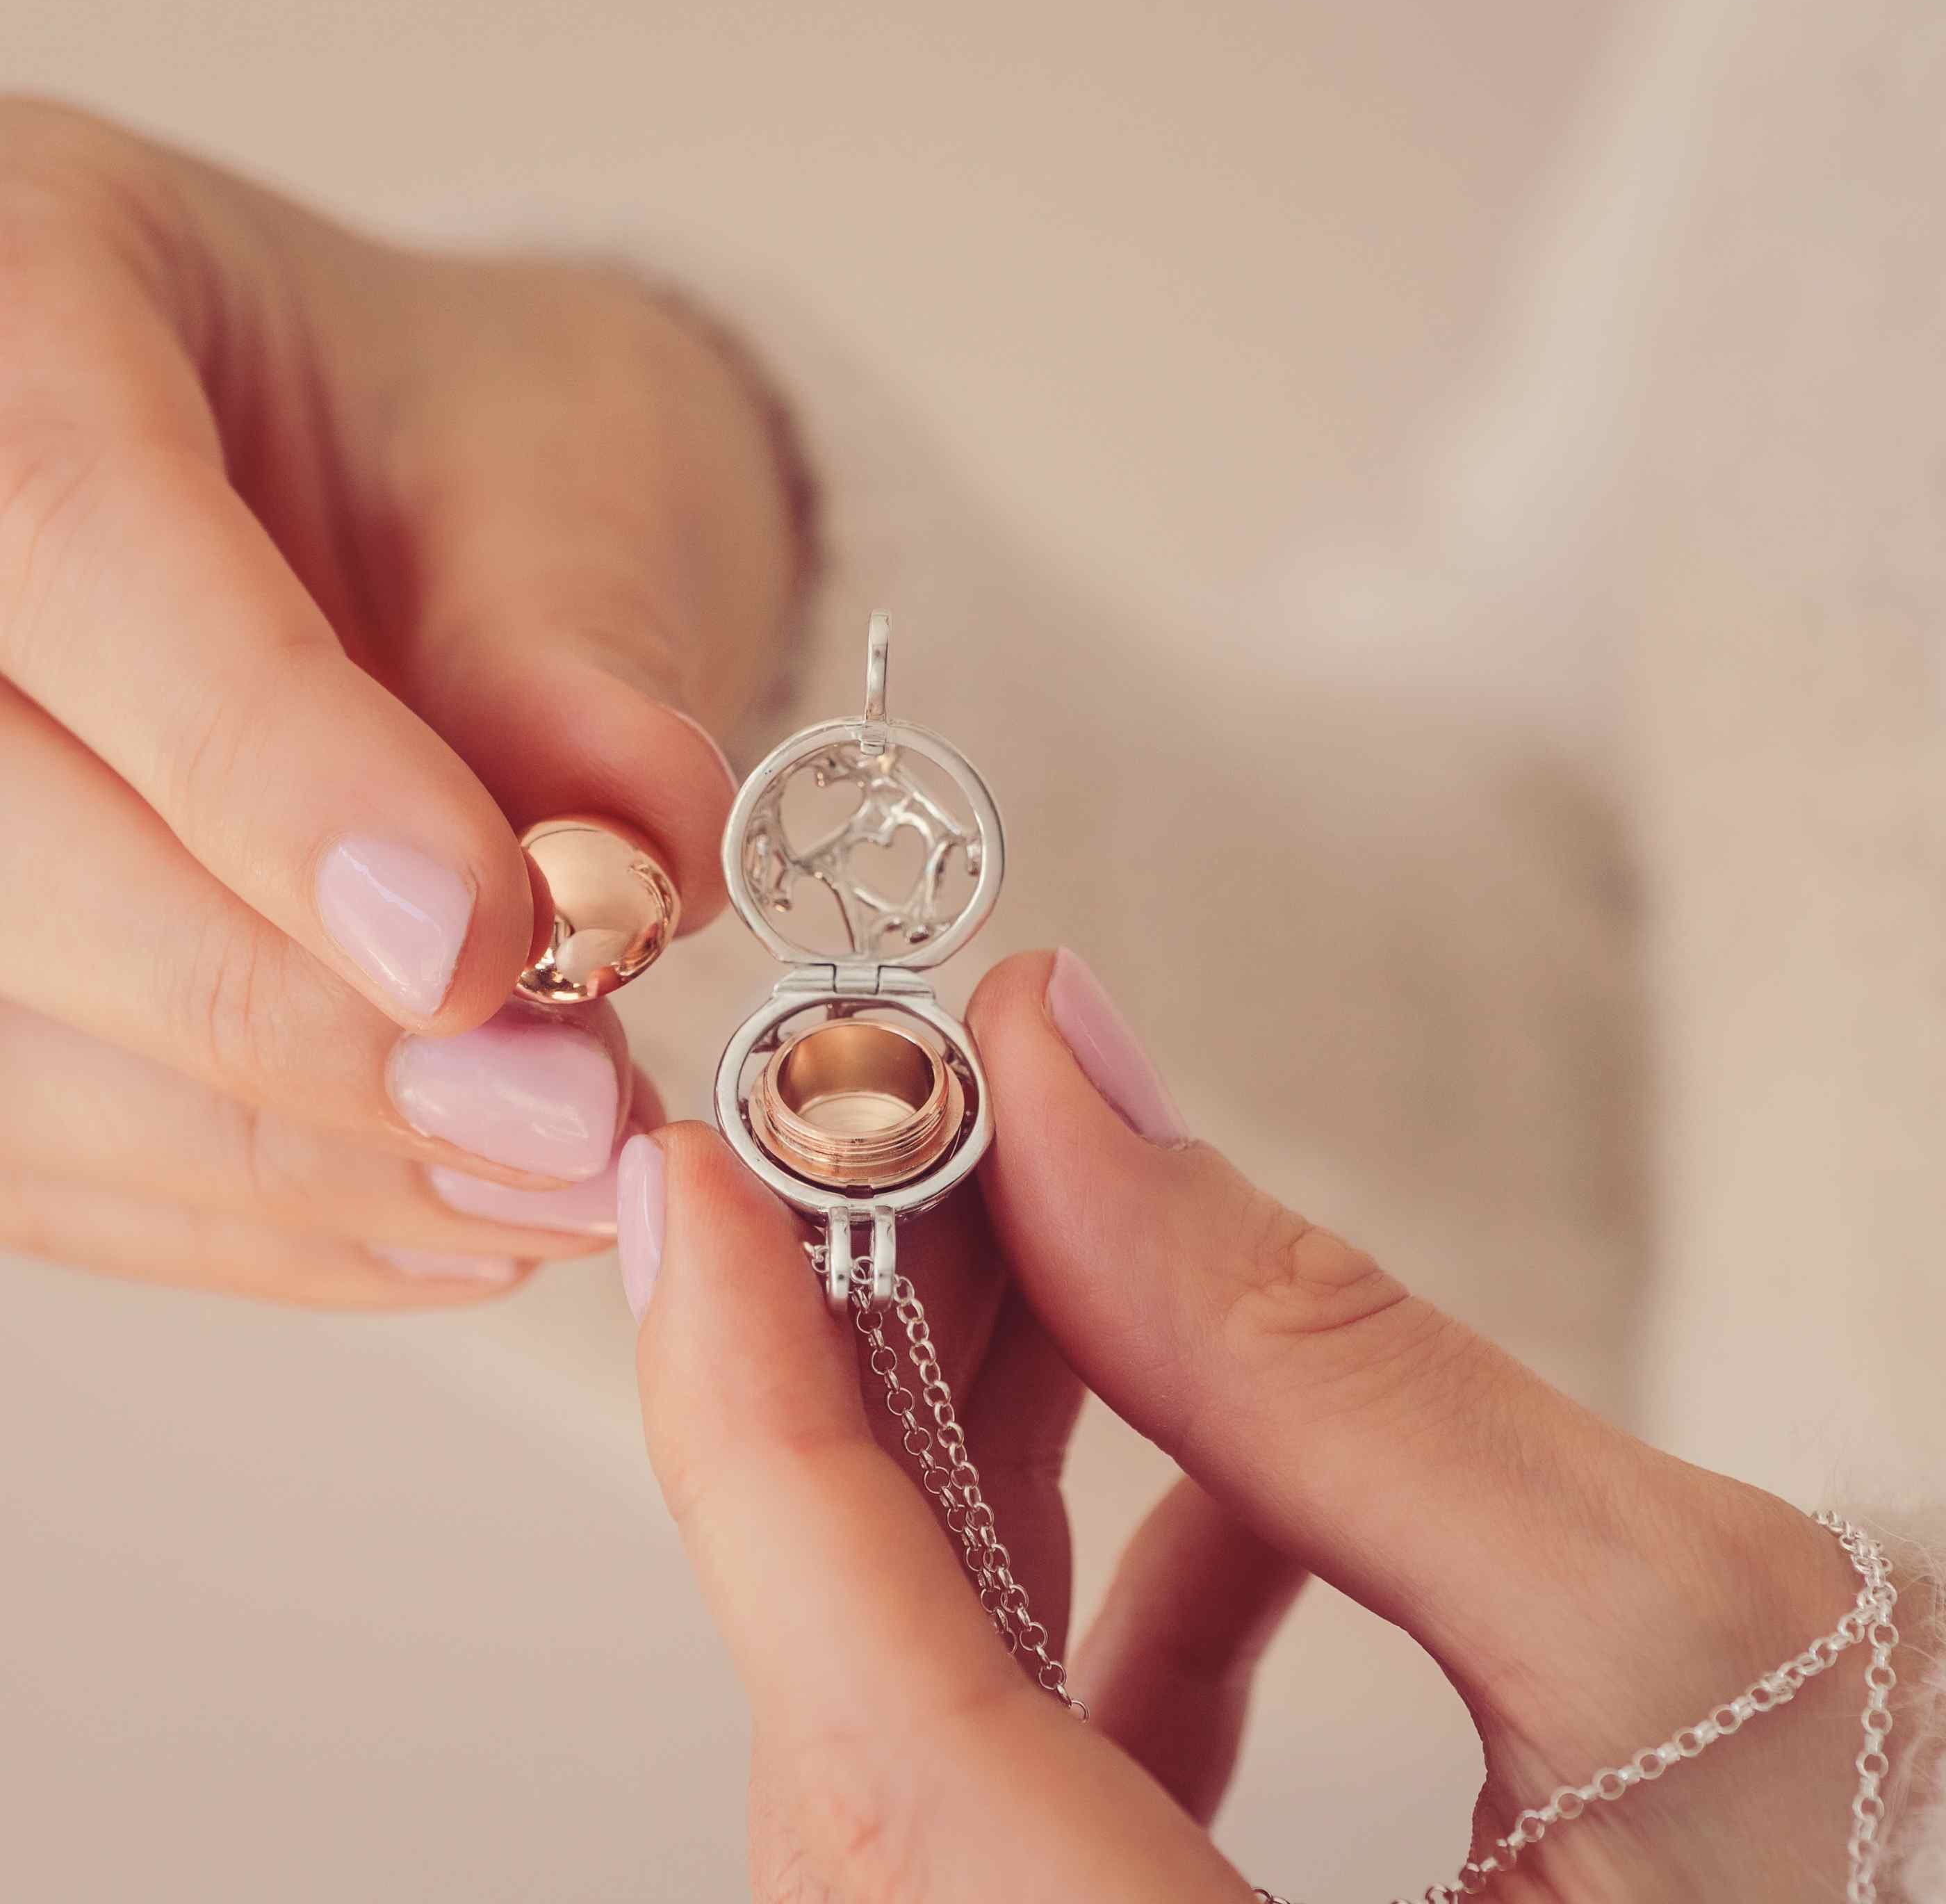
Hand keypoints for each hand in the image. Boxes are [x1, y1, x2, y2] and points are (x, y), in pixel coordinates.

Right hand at [0, 99, 800, 1301]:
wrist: (398, 501)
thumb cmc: (476, 443)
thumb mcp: (562, 474)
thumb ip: (577, 655)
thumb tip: (638, 864)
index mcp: (28, 298)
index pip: (73, 540)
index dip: (266, 773)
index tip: (485, 946)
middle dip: (296, 1021)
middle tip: (563, 1114)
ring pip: (4, 1043)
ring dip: (297, 1161)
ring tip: (549, 1186)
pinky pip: (40, 1148)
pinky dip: (254, 1212)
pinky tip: (444, 1218)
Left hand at [630, 951, 1883, 1902]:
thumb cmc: (1906, 1877)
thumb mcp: (1676, 1645)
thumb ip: (1340, 1372)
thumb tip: (1077, 1088)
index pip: (881, 1732)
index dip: (761, 1422)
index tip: (711, 1175)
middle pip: (871, 1713)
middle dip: (860, 1382)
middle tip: (889, 1140)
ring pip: (936, 1725)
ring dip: (978, 1455)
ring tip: (1039, 1230)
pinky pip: (1055, 1777)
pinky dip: (1110, 1600)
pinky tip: (1222, 1466)